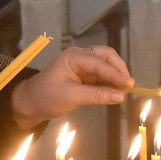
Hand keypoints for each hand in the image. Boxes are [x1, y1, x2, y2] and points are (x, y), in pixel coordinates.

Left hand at [10, 45, 133, 129]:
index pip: (99, 63)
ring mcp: (82, 65)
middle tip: (128, 85)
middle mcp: (79, 56)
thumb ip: (96, 95)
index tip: (129, 85)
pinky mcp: (83, 75)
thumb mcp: (71, 97)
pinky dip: (110, 80)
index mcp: (74, 57)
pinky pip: (101, 74)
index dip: (116, 74)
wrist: (30, 103)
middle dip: (118, 68)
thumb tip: (120, 96)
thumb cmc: (47, 97)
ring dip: (115, 74)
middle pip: (105, 56)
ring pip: (105, 64)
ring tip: (125, 88)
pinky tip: (116, 89)